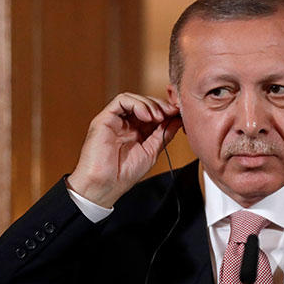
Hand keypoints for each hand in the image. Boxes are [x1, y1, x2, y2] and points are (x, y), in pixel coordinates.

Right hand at [67, 93, 181, 207]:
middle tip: (171, 112)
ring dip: (149, 104)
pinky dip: (137, 104)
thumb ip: (164, 134)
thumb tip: (178, 120)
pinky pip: (121, 100)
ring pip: (133, 99)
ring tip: (158, 116)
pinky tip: (147, 115)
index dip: (166, 110)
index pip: (152, 113)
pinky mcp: (104, 118)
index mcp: (136, 132)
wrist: (106, 184)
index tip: (178, 113)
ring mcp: (115, 120)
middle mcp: (125, 124)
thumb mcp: (152, 151)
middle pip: (144, 103)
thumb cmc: (125, 173)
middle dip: (160, 105)